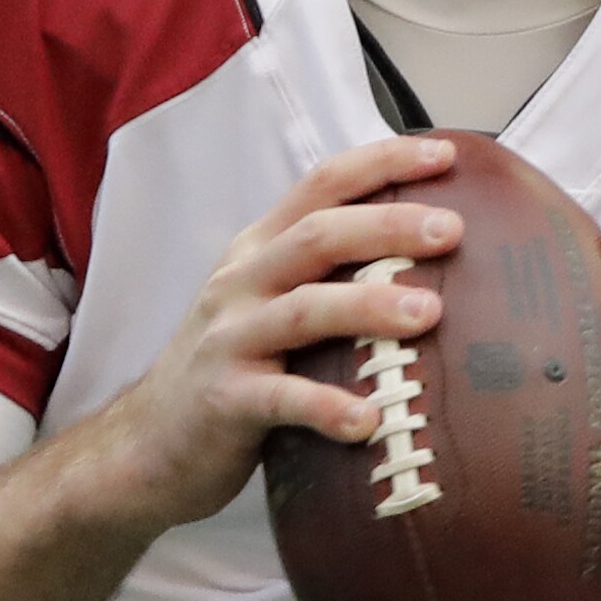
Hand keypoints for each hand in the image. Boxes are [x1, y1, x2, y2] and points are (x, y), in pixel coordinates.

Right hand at [72, 138, 459, 539]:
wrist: (148, 444)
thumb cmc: (235, 368)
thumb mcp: (271, 304)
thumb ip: (330, 274)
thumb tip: (431, 255)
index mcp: (261, 250)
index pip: (323, 185)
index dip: (382, 162)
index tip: (444, 155)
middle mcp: (242, 282)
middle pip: (318, 236)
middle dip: (387, 226)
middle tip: (452, 230)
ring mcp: (230, 339)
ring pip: (304, 310)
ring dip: (369, 307)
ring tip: (429, 314)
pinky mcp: (225, 401)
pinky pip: (282, 399)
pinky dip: (327, 407)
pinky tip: (369, 420)